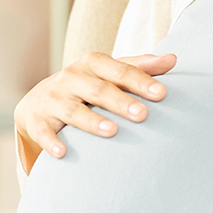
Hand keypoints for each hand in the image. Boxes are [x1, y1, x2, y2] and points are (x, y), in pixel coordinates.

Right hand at [14, 52, 176, 161]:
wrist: (40, 100)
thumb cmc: (88, 85)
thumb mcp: (110, 72)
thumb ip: (140, 67)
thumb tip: (174, 60)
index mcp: (93, 64)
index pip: (119, 70)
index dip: (141, 81)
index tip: (162, 93)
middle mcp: (72, 78)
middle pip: (98, 89)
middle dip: (121, 102)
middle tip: (143, 115)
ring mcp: (53, 99)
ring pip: (73, 110)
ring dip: (92, 122)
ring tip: (112, 131)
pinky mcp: (38, 121)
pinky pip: (44, 131)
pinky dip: (52, 142)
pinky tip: (63, 153)